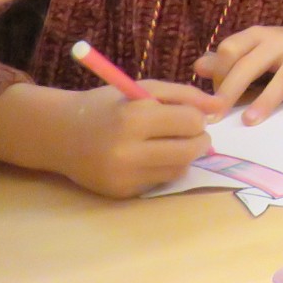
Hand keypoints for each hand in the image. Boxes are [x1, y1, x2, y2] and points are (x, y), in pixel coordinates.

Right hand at [59, 81, 219, 197]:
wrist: (61, 135)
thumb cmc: (107, 106)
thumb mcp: (144, 89)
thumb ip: (185, 95)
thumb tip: (221, 106)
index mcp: (134, 119)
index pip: (191, 122)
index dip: (197, 116)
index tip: (187, 114)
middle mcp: (127, 152)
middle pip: (190, 150)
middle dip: (199, 139)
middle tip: (190, 131)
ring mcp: (123, 176)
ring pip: (179, 169)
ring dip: (185, 155)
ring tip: (169, 142)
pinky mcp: (121, 193)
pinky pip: (160, 182)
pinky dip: (164, 168)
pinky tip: (148, 156)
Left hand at [196, 26, 282, 120]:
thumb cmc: (281, 54)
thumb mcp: (254, 52)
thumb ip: (227, 62)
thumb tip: (199, 67)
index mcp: (257, 35)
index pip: (230, 49)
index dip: (219, 74)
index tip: (215, 98)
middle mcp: (280, 38)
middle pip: (250, 64)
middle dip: (231, 91)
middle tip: (216, 117)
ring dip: (266, 99)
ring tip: (250, 121)